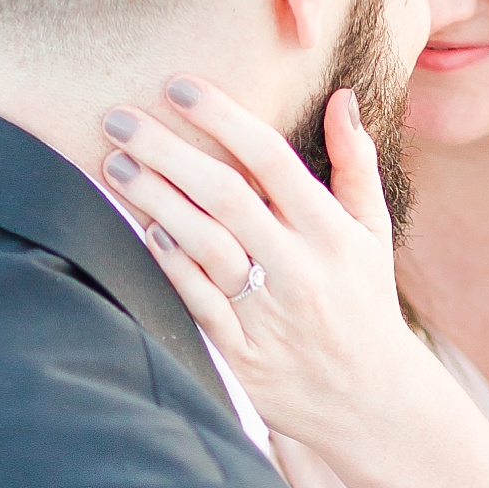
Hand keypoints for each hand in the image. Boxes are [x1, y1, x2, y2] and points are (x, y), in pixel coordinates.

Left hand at [97, 80, 424, 454]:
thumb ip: (356, 165)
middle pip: (225, 195)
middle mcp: (300, 270)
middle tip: (118, 117)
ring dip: (155, 200)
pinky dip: (168, 262)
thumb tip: (341, 97)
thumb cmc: (364, 304)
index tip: (178, 85)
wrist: (371, 402)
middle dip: (167, 150)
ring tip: (114, 164)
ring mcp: (270, 315)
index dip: (222, 116)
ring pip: (204, 245)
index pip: (272, 159)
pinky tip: (141, 227)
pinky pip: (196, 301)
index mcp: (332, 233)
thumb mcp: (373, 234)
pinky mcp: (242, 355)